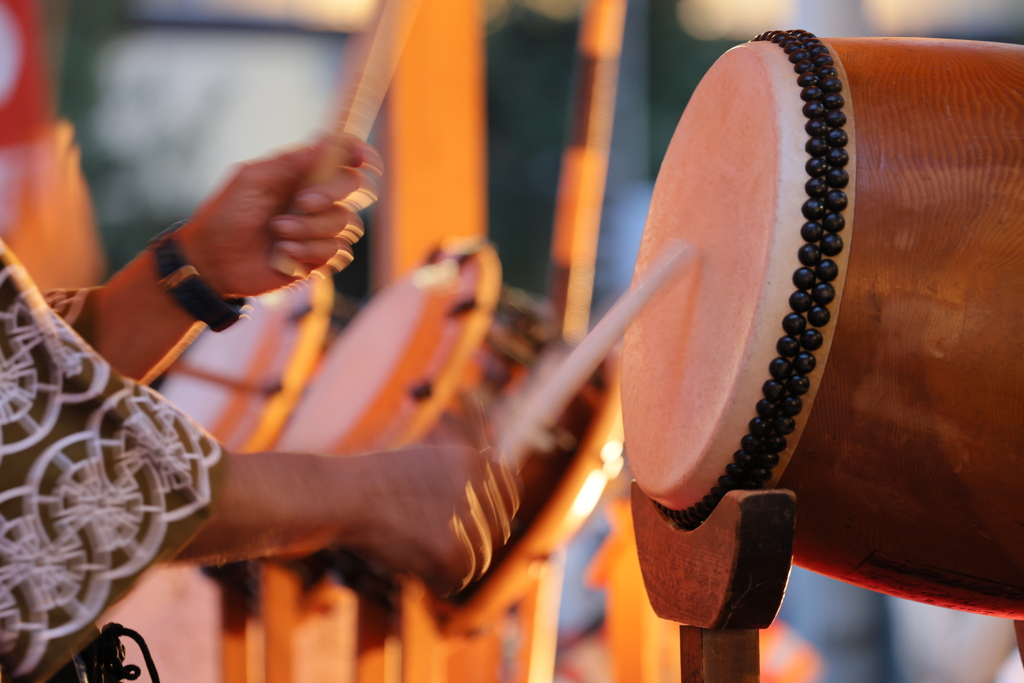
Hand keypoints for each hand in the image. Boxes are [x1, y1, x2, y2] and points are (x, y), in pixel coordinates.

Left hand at [177, 135, 382, 297]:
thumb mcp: (252, 179)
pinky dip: (311, 252)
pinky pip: (338, 252)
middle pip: (356, 188)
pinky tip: (285, 254)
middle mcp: (317, 199)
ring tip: (278, 233)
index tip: (364, 160)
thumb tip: (328, 142)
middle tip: (302, 203)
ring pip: (347, 224)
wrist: (214, 261)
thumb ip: (290, 161)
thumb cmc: (227, 215)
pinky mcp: (320, 257)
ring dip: (311, 229)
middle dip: (331, 194)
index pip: (343, 158)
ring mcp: (320, 228)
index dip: (359, 154)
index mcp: (302, 173)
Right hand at [343, 444, 520, 596]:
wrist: (339, 495)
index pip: (511, 494)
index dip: (497, 513)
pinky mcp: (449, 549)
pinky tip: (412, 568)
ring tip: (418, 556)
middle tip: (437, 547)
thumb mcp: (423, 460)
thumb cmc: (373, 481)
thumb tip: (493, 487)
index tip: (477, 526)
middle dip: (472, 544)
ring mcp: (464, 517)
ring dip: (451, 566)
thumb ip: (460, 474)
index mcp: (473, 460)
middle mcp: (475, 485)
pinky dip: (435, 582)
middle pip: (497, 532)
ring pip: (478, 562)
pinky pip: (456, 581)